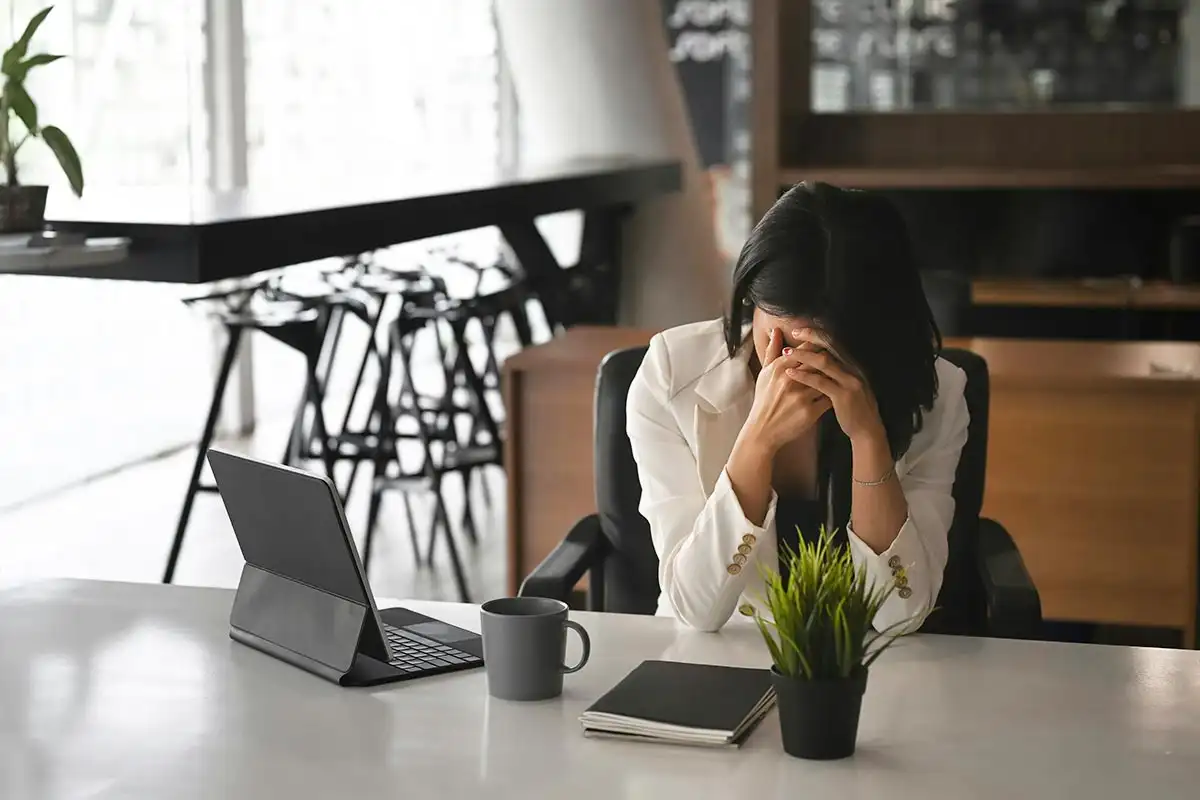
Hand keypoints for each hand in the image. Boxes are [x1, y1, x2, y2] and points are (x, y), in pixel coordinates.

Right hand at [742, 328, 832, 452]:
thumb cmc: (764, 400)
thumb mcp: (765, 374)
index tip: (826, 347)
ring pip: (827, 379)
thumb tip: (776, 330)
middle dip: (829, 361)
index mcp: (780, 368)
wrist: (763, 431)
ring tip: (839, 378)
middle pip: (820, 361)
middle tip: (837, 361)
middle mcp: (791, 380)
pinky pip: (829, 399)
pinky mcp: (810, 412)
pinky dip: (834, 396)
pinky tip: (836, 395)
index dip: (818, 346)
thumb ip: (772, 350)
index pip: (806, 348)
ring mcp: (801, 396)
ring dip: (834, 378)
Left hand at [779, 328, 884, 443]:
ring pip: (823, 362)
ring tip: (786, 352)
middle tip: (794, 332)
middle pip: (830, 346)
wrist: (866, 430)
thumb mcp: (847, 385)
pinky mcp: (843, 395)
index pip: (835, 343)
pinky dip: (803, 375)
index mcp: (853, 365)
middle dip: (811, 337)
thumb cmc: (852, 408)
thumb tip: (821, 358)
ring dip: (802, 355)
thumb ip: (837, 371)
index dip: (818, 334)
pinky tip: (790, 372)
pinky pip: (820, 382)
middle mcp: (853, 369)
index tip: (802, 329)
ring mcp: (849, 381)